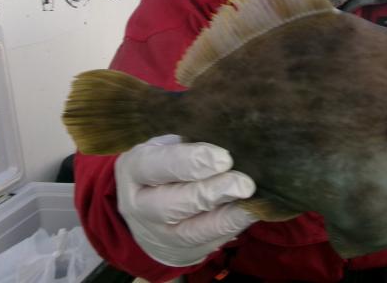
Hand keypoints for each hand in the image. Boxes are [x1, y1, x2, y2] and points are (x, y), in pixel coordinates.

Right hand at [115, 135, 257, 266]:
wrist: (147, 208)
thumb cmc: (165, 164)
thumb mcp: (166, 146)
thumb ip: (189, 142)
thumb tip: (228, 135)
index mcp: (134, 170)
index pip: (157, 166)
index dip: (191, 162)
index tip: (224, 157)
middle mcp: (140, 206)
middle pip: (172, 204)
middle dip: (212, 193)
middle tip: (245, 183)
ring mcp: (158, 233)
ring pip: (189, 230)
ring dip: (225, 217)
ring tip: (251, 201)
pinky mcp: (180, 250)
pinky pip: (207, 242)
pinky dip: (232, 227)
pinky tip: (251, 212)